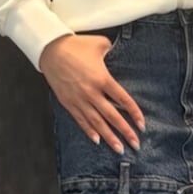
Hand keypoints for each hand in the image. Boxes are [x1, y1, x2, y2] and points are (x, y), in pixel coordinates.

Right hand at [40, 34, 145, 153]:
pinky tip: (97, 140)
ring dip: (109, 137)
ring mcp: (79, 99)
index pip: (123, 100)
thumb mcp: (100, 44)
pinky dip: (89, 131)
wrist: (50, 49)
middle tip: (136, 145)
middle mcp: (92, 92)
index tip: (142, 126)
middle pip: (112, 116)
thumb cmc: (76, 45)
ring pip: (97, 122)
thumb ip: (113, 51)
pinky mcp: (68, 102)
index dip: (134, 113)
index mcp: (102, 78)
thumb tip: (119, 54)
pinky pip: (80, 119)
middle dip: (125, 132)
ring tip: (119, 149)